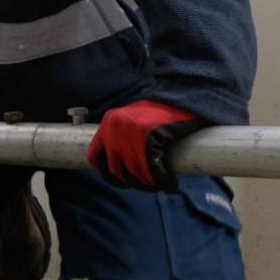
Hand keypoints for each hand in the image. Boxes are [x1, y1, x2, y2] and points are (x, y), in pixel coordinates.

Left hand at [87, 99, 206, 189]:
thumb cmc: (161, 111)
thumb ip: (122, 138)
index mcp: (108, 123)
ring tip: (159, 184)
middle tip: (146, 185)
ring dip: (148, 184)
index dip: (106, 174)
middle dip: (132, 182)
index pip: (95, 156)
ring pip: (135, 172)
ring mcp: (131, 133)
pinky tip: (170, 183)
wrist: (184, 93)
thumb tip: (121, 170)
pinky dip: (162, 181)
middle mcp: (115, 128)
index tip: (120, 181)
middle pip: (116, 169)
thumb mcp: (132, 121)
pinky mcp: (151, 137)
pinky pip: (153, 169)